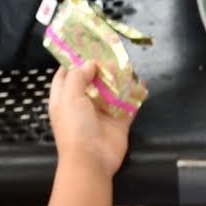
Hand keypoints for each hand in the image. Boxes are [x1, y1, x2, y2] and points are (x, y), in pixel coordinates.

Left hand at [48, 60, 131, 179]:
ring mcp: (101, 114)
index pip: (64, 76)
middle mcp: (81, 105)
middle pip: (90, 81)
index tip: (83, 46)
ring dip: (118, 79)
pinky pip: (128, 105)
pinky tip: (142, 82)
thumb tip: (90, 64)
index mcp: (63, 99)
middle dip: (99, 67)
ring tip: (126, 63)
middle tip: (110, 51)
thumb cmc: (75, 126)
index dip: (72, 61)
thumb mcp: (69, 96)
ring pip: (110, 91)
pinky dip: (135, 94)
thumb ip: (78, 76)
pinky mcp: (118, 123)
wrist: (91, 160)